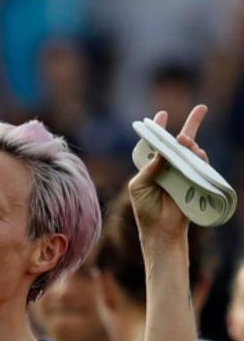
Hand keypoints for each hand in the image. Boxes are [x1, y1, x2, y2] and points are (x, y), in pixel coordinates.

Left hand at [129, 105, 207, 239]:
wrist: (160, 230)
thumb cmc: (145, 209)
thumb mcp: (139, 186)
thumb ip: (149, 168)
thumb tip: (162, 152)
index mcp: (152, 167)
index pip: (156, 145)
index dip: (159, 130)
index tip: (161, 115)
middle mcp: (169, 167)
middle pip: (180, 143)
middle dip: (192, 125)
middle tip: (201, 109)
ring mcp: (183, 174)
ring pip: (192, 153)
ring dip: (190, 144)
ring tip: (185, 140)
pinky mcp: (195, 182)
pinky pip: (201, 166)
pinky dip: (199, 158)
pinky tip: (196, 152)